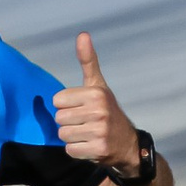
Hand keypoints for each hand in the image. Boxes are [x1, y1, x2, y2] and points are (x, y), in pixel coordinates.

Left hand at [51, 33, 140, 172]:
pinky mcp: (99, 149)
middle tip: (85, 123)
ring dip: (72, 137)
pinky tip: (90, 145)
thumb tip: (82, 34)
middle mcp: (99, 111)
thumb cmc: (107, 111)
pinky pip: (70, 150)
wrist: (127, 143)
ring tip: (87, 134)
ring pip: (63, 135)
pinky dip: (77, 150)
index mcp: (96, 93)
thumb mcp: (98, 85)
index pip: (57, 101)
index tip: (82, 108)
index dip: (66, 106)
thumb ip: (88, 61)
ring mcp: (100, 131)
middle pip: (59, 118)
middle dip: (69, 123)